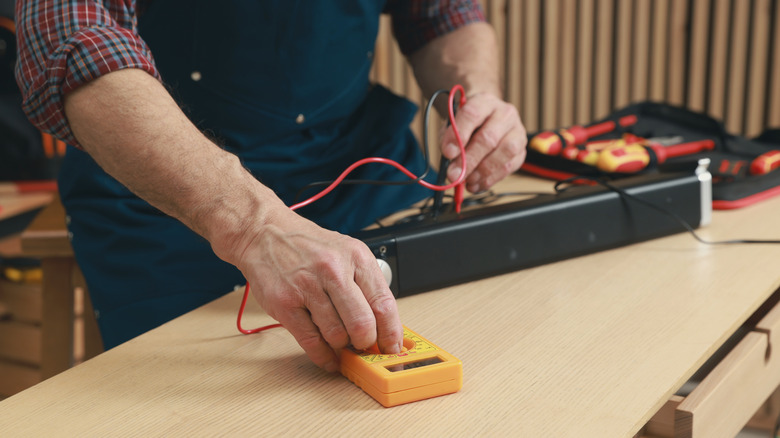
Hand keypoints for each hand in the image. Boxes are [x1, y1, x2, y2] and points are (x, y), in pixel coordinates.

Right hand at [238, 211, 402, 371]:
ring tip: (340, 341)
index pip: (383, 304)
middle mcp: (333, 270)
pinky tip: (328, 357)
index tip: (391, 348)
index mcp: (356, 256)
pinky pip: (311, 342)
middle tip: (363, 345)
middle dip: (366, 343)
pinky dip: (323, 356)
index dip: (391, 333)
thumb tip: (383, 326)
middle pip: (362, 324)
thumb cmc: (309, 246)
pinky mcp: (285, 304)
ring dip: (342, 346)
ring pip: (337, 336)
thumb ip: (366, 285)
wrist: (265, 233)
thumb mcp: (347, 252)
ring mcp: (307, 287)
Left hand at [440, 92, 526, 192]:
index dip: (459, 135)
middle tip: (454, 174)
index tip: (448, 153)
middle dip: (469, 160)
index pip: (472, 114)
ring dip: (482, 171)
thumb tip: (450, 158)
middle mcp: (505, 113)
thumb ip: (449, 138)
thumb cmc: (468, 124)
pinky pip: (509, 167)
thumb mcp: (453, 124)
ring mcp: (517, 131)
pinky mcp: (522, 150)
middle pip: (489, 137)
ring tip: (466, 180)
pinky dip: (490, 179)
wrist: (486, 120)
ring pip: (504, 152)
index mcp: (485, 101)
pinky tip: (476, 184)